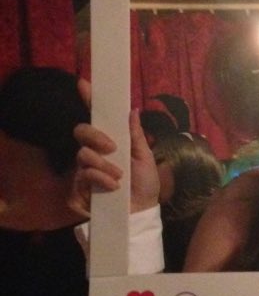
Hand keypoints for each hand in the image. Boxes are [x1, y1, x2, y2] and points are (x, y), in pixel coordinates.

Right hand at [71, 87, 158, 215]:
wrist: (142, 212)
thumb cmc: (145, 184)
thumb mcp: (145, 158)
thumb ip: (136, 135)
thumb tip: (132, 109)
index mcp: (110, 142)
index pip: (96, 118)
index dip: (89, 100)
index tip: (84, 83)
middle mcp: (94, 153)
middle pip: (81, 131)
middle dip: (95, 137)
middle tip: (112, 147)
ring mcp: (83, 171)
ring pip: (82, 155)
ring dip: (103, 165)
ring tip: (119, 176)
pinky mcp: (77, 190)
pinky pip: (82, 177)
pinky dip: (99, 180)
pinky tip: (112, 187)